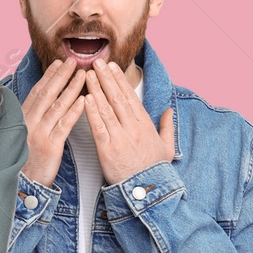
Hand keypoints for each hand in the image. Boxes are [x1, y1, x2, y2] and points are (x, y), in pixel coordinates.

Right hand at [18, 59, 87, 185]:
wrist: (21, 185)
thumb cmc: (22, 162)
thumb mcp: (20, 137)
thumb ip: (29, 120)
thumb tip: (38, 106)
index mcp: (22, 119)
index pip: (37, 92)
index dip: (48, 77)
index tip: (58, 63)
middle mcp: (28, 123)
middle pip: (47, 94)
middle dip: (60, 76)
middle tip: (72, 61)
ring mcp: (39, 134)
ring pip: (57, 106)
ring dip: (71, 88)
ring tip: (83, 75)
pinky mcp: (50, 146)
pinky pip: (64, 124)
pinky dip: (74, 111)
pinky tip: (84, 100)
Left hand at [84, 59, 173, 183]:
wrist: (146, 190)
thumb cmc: (154, 169)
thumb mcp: (166, 147)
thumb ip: (166, 127)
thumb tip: (168, 110)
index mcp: (145, 125)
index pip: (130, 97)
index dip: (120, 81)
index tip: (112, 68)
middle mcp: (133, 127)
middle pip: (118, 98)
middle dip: (106, 78)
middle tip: (97, 62)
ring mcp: (120, 137)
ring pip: (106, 108)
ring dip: (96, 90)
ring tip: (87, 75)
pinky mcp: (107, 149)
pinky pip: (98, 126)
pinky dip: (91, 112)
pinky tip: (85, 98)